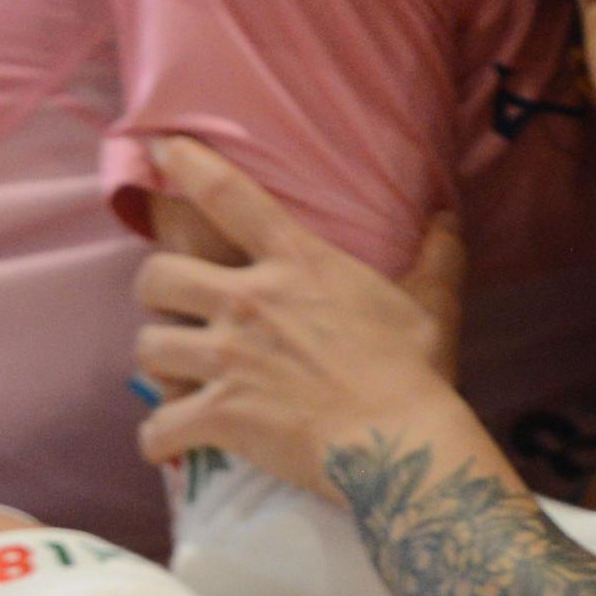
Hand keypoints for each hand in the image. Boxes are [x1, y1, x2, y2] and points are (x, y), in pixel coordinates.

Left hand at [131, 137, 465, 488]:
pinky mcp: (220, 416)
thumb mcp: (433, 306)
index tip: (162, 148)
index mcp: (297, 264)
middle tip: (175, 308)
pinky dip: (160, 438)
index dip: (188, 164)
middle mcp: (249, 302)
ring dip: (159, 363)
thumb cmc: (416, 374)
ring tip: (175, 376)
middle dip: (156, 292)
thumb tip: (447, 219)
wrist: (400, 447)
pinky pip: (159, 426)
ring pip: (148, 348)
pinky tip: (170, 441)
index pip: (229, 195)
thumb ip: (436, 258)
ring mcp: (228, 360)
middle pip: (157, 276)